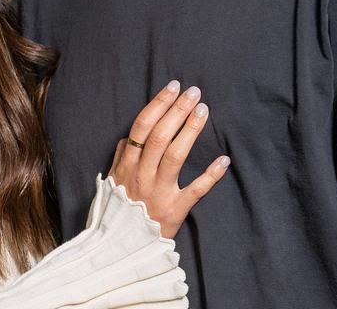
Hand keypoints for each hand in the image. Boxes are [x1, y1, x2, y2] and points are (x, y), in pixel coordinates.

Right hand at [108, 81, 229, 238]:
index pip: (142, 127)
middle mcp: (142, 175)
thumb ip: (121, 157)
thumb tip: (131, 136)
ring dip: (191, 130)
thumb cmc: (118, 210)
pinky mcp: (176, 210)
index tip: (173, 88)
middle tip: (193, 92)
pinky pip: (196, 190)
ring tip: (203, 110)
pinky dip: (211, 175)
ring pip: (176, 155)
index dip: (158, 105)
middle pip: (160, 136)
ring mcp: (159, 192)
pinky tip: (223, 159)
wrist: (122, 248)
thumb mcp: (112, 181)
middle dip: (178, 110)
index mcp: (127, 165)